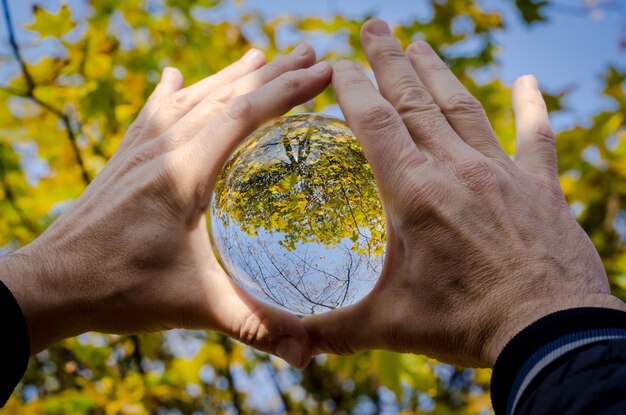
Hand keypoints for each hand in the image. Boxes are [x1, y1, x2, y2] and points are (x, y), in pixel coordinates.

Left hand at [0, 44, 330, 366]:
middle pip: (225, 95)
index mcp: (185, 171)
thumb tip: (308, 352)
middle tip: (309, 54)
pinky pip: (156, 111)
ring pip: (193, 96)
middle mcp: (163, 147)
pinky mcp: (126, 157)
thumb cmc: (119, 289)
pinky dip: (175, 91)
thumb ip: (253, 322)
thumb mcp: (194, 305)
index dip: (289, 90)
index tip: (325, 72)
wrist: (49, 284)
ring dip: (232, 75)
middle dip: (273, 73)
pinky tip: (176, 76)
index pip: (245, 114)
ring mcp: (141, 148)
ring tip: (261, 56)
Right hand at [303, 20, 625, 366]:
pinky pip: (535, 139)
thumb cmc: (465, 324)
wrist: (550, 333)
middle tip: (375, 26)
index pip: (375, 123)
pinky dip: (532, 109)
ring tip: (422, 44)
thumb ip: (337, 329)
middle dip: (391, 60)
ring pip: (464, 108)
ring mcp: (501, 173)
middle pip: (416, 100)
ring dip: (440, 74)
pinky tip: (528, 81)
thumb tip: (292, 345)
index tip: (339, 61)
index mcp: (415, 193)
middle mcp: (457, 169)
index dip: (354, 87)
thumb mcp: (390, 326)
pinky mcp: (540, 188)